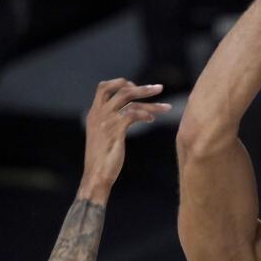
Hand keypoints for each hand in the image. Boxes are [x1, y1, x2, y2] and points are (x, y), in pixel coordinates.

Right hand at [79, 80, 170, 201]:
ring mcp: (106, 121)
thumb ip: (112, 122)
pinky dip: (145, 114)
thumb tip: (128, 114)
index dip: (121, 84)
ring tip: (166, 108)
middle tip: (160, 88)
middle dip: (142, 88)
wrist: (96, 176)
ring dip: (150, 102)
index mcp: (94, 113)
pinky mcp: (115, 130)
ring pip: (129, 99)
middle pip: (121, 89)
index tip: (137, 88)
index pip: (104, 87)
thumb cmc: (103, 159)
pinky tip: (152, 120)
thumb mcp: (104, 136)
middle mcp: (98, 113)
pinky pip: (132, 114)